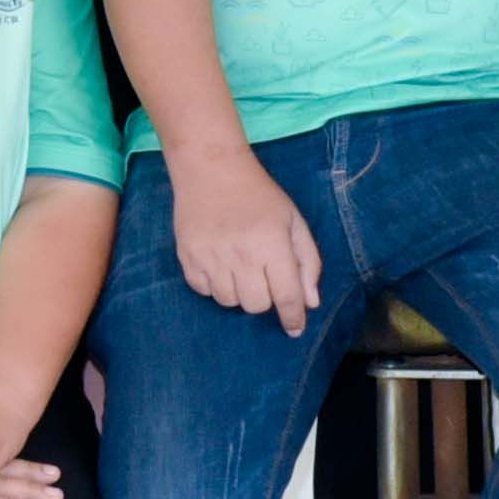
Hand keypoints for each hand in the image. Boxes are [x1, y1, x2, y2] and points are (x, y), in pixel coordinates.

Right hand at [167, 140, 322, 330]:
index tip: (295, 329)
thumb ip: (307, 262)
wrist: (211, 169)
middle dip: (265, 297)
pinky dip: (215, 285)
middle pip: (256, 305)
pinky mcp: (188, 258)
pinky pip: (204, 292)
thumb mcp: (293, 221)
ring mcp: (211, 257)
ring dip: (239, 292)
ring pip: (230, 302)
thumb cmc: (259, 196)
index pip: (286, 296)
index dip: (293, 317)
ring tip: (240, 266)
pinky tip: (220, 263)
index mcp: (272, 244)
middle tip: (263, 274)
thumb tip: (310, 302)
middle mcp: (241, 255)